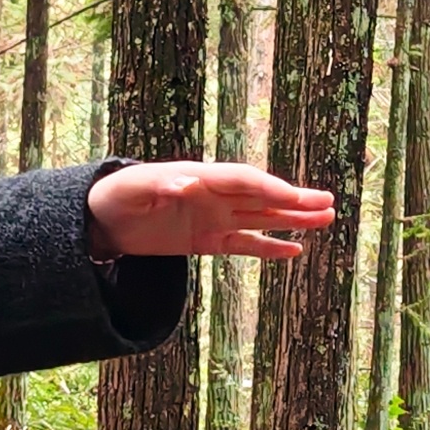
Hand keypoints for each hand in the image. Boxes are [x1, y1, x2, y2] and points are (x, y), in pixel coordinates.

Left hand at [84, 160, 337, 262]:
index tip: (296, 197)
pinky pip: (245, 245)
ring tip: (325, 218)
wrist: (101, 218)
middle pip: (262, 198)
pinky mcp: (208, 240)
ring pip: (262, 219)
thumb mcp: (134, 188)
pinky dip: (269, 248)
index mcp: (201, 179)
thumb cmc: (116, 195)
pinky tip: (294, 250)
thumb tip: (189, 181)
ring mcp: (214, 219)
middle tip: (328, 203)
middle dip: (294, 201)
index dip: (269, 188)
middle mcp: (214, 197)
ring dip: (292, 220)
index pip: (243, 182)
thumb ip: (162, 184)